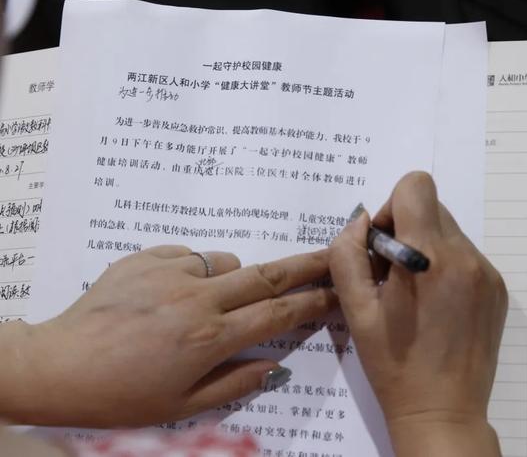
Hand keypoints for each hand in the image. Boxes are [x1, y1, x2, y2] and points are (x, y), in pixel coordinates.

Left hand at [1, 246, 335, 426]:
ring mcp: (171, 273)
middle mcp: (197, 299)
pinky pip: (188, 255)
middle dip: (304, 264)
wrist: (59, 365)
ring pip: (226, 262)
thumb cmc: (122, 395)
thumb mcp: (182, 406)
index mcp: (210, 338)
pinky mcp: (146, 258)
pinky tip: (174, 292)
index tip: (336, 292)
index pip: (276, 314)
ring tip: (211, 301)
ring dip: (234, 277)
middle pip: (265, 275)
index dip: (312, 302)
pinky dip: (194, 269)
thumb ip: (235, 383)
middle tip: (331, 252)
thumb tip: (273, 365)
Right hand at [330, 172, 506, 455]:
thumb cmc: (393, 363)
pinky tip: (436, 305)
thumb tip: (361, 221)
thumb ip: (347, 254)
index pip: (416, 185)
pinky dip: (445, 266)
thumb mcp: (355, 310)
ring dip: (425, 249)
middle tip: (392, 276)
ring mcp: (487, 272)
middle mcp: (466, 256)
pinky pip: (466, 255)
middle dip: (405, 230)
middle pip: (431, 207)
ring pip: (449, 230)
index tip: (383, 247)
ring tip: (414, 295)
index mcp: (429, 257)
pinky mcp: (498, 288)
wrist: (443, 411)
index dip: (391, 207)